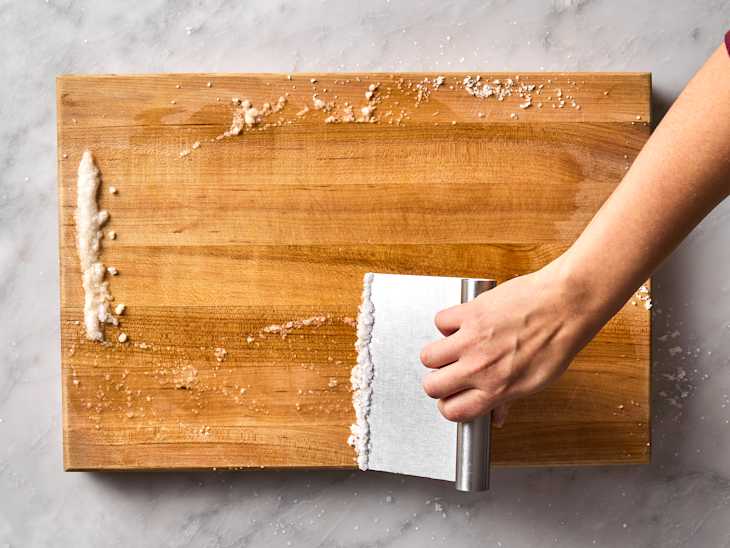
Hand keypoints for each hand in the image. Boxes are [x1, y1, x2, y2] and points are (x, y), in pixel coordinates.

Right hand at [420, 259, 604, 423]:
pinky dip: (448, 323)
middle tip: (450, 373)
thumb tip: (497, 415)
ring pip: (428, 357)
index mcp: (496, 389)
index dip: (449, 405)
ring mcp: (472, 341)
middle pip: (432, 387)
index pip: (453, 411)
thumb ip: (508, 399)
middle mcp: (480, 368)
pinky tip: (462, 324)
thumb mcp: (535, 381)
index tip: (452, 397)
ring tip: (453, 348)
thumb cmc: (556, 341)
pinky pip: (440, 322)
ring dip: (439, 353)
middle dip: (439, 382)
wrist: (564, 306)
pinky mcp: (469, 314)